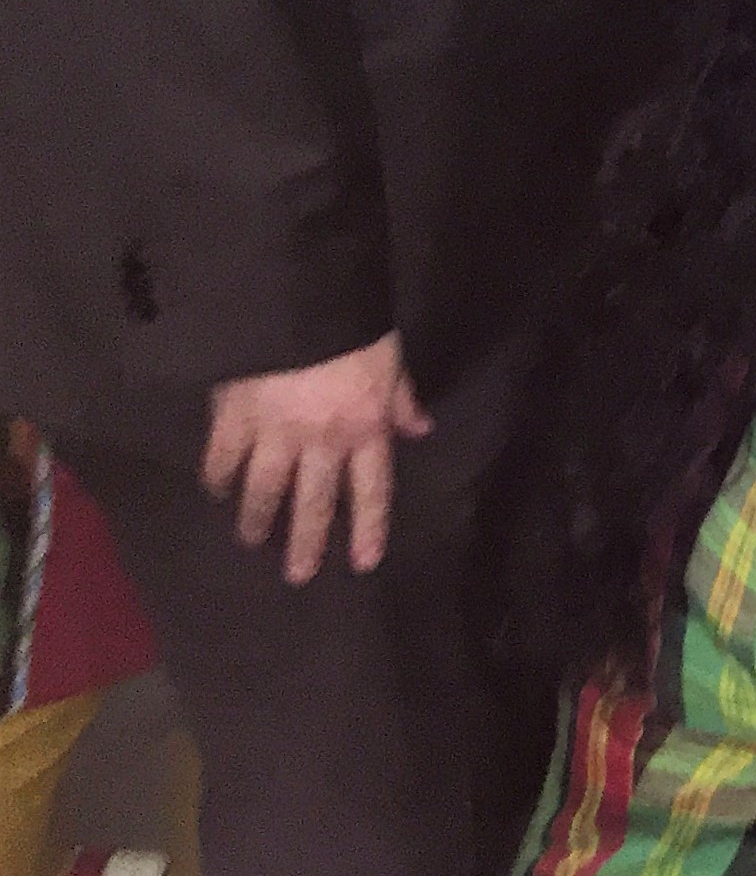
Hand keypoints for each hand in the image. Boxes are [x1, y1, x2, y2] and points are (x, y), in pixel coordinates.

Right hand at [200, 331, 431, 585]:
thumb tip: (420, 429)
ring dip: (256, 519)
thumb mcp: (391, 359)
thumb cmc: (352, 326)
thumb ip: (401, 399)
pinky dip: (217, 478)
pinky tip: (214, 491)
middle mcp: (320, 442)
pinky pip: (221, 459)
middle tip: (298, 576)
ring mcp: (273, 434)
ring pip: (263, 491)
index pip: (371, 490)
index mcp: (365, 428)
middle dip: (305, 543)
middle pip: (312, 504)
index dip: (368, 528)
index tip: (362, 563)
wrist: (297, 299)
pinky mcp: (232, 419)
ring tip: (250, 540)